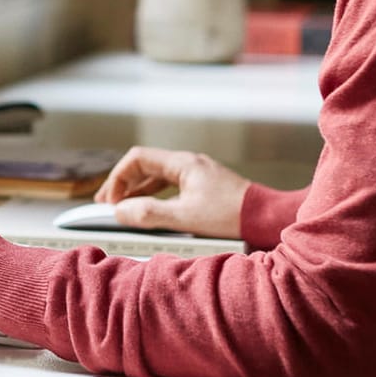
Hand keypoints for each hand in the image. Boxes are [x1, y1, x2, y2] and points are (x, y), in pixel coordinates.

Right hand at [93, 146, 249, 238]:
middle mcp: (189, 163)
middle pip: (145, 166)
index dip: (118, 177)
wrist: (266, 217)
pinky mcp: (206, 186)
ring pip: (158, 176)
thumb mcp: (185, 217)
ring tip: (126, 209)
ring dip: (139, 191)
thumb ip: (150, 213)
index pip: (137, 159)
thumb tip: (120, 211)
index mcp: (182, 163)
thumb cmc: (231, 215)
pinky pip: (172, 185)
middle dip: (124, 184)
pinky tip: (153, 210)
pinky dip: (156, 195)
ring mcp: (198, 173)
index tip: (110, 199)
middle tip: (109, 204)